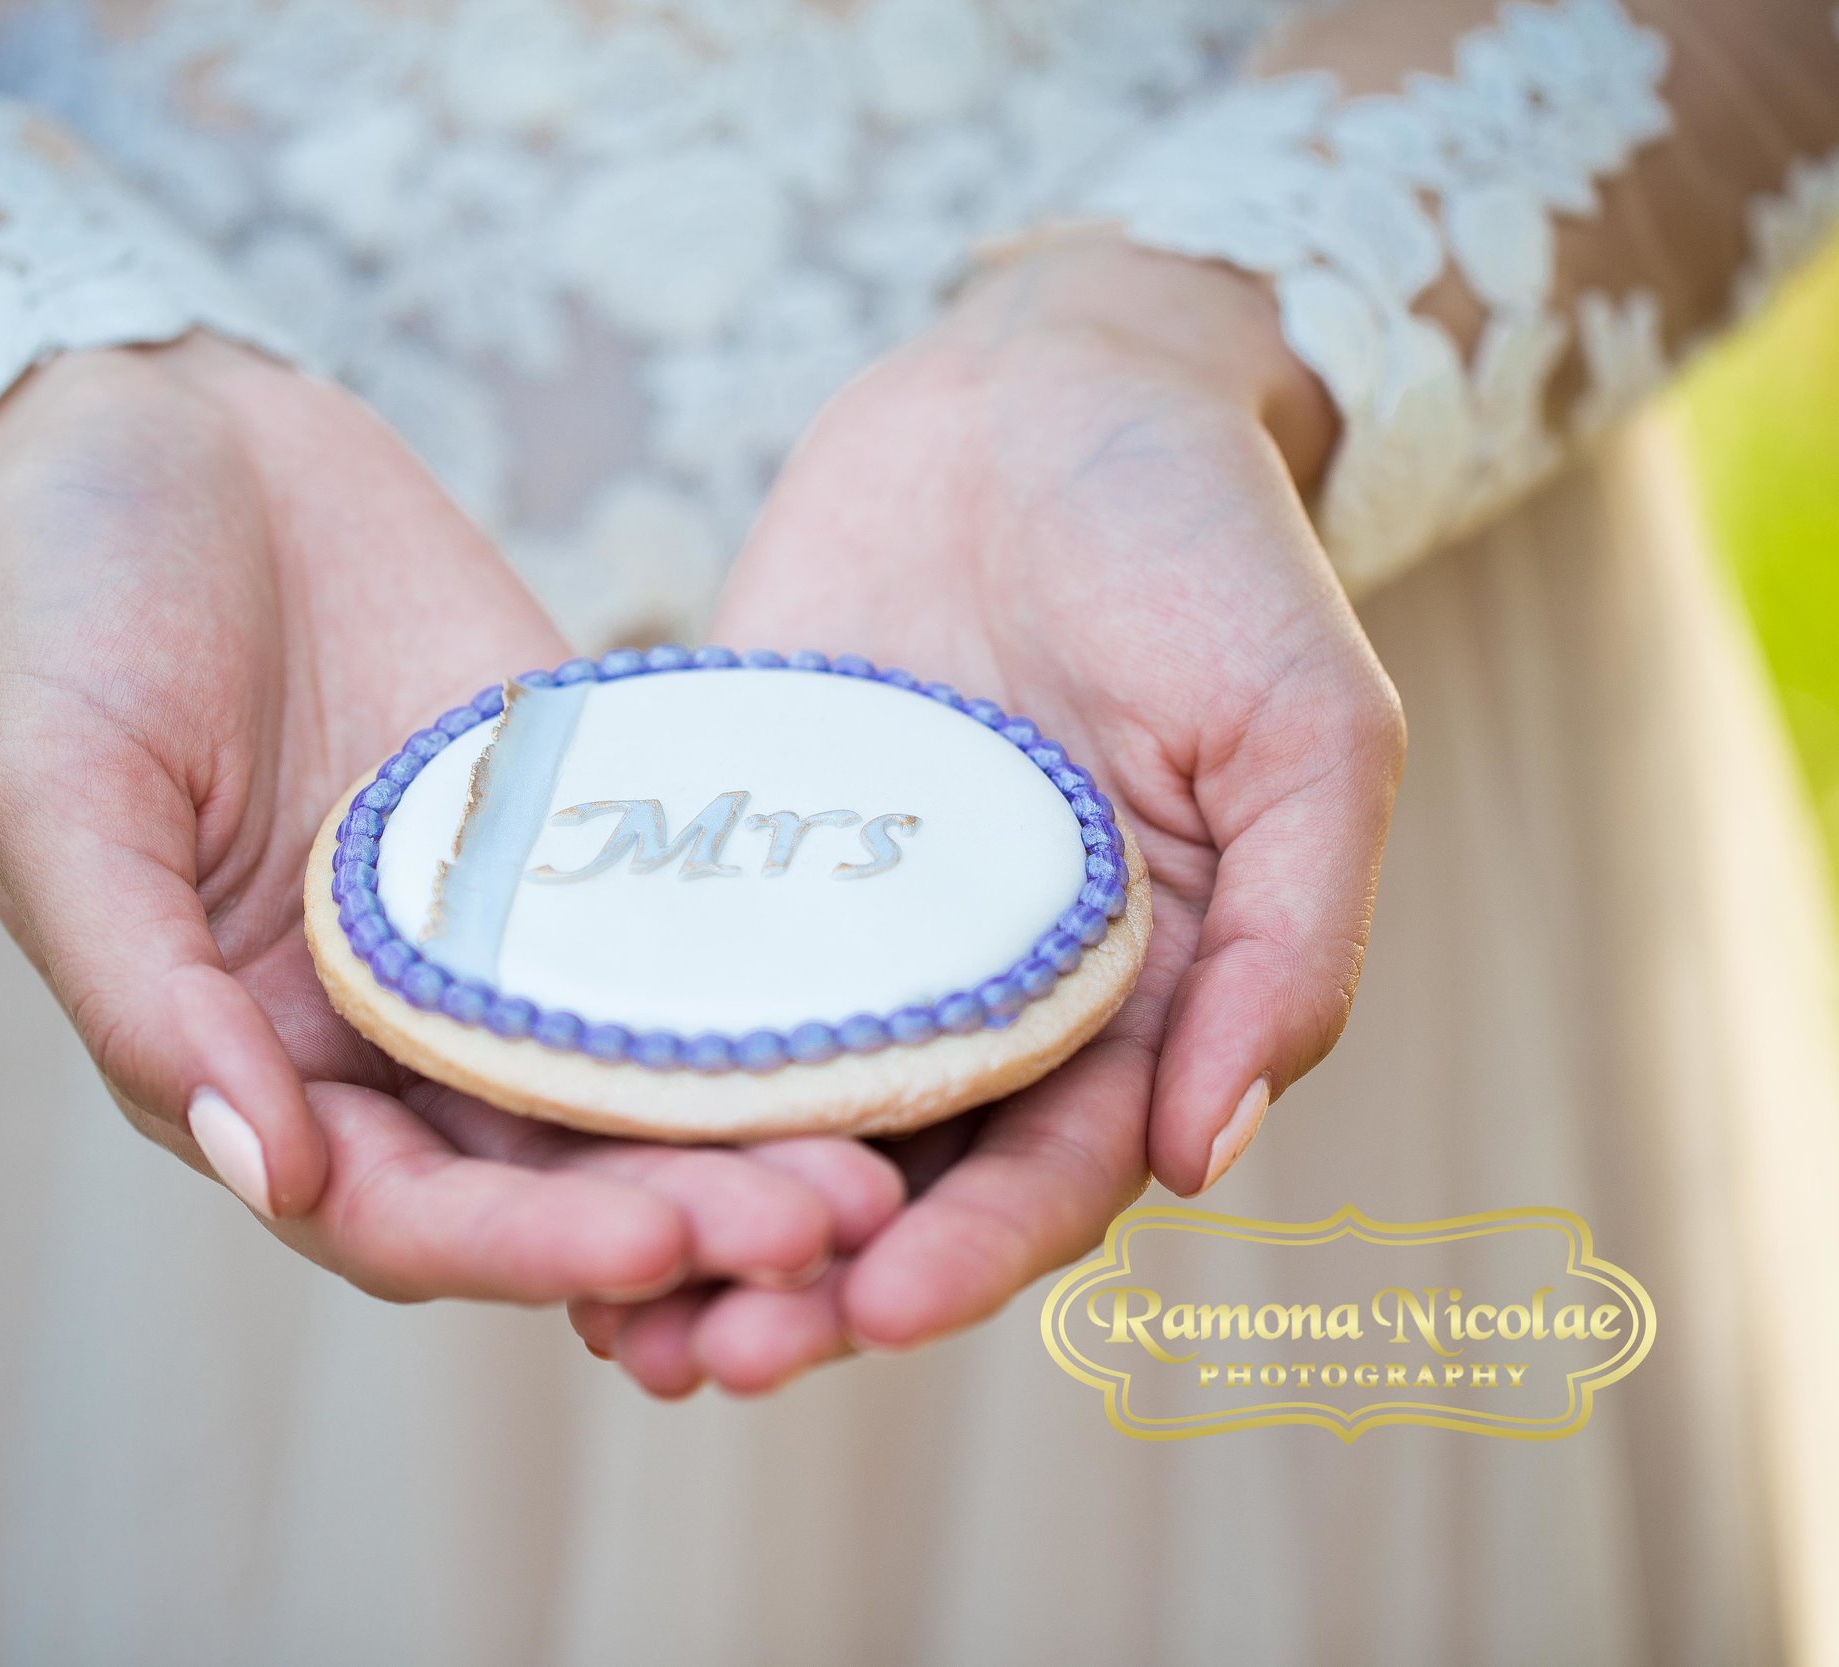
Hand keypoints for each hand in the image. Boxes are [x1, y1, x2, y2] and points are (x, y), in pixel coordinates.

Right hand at [0, 337, 902, 1305]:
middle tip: (833, 1231)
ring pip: (634, 1087)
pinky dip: (768, 994)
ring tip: (882, 1167)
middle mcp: (387, 1038)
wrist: (187, 434)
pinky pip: (685, 937)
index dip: (523, 1250)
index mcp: (249, 1063)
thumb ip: (142, 996)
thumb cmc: (75, 611)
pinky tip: (880, 1010)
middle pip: (546, 1181)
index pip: (398, 1216)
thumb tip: (267, 1173)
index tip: (658, 1254)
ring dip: (751, 1137)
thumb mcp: (54, 799)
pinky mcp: (584, 842)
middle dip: (682, 1220)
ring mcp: (499, 943)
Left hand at [569, 238, 1402, 1392]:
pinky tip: (531, 1149)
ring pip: (776, 1123)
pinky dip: (622, 1085)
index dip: (977, 1252)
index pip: (1057, 1169)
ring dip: (702, 1227)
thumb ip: (1294, 939)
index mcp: (1137, 998)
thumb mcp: (1307, 727)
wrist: (1034, 388)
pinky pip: (675, 992)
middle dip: (815, 1284)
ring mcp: (851, 938)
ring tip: (611, 1319)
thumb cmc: (1203, 544)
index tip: (881, 1309)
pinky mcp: (739, 865)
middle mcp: (986, 998)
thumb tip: (1212, 1159)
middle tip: (712, 1358)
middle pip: (900, 1184)